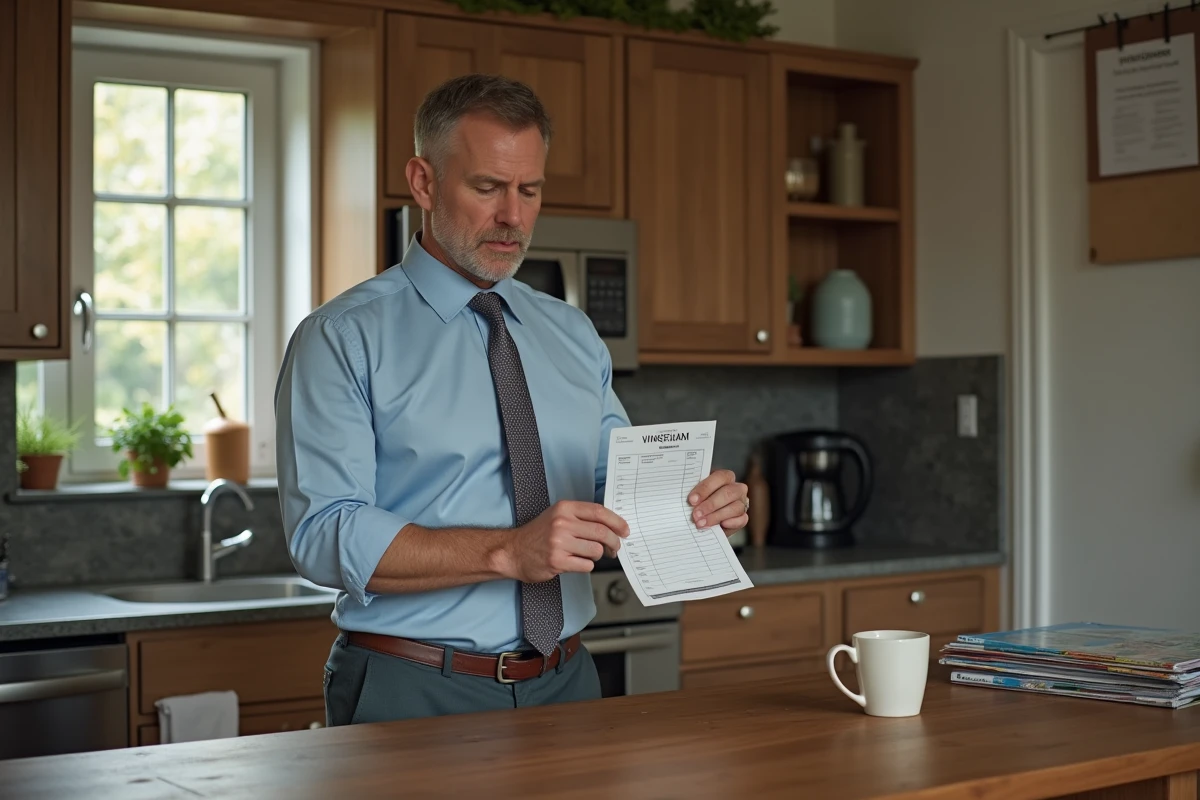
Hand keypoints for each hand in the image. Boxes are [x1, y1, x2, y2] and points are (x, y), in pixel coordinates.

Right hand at [501, 501, 629, 582]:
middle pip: (601, 532)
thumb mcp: (558, 516)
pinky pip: (586, 565)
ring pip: (596, 550)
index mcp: (564, 508)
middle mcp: (562, 523)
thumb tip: (611, 526)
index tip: (624, 530)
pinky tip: (574, 562)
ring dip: (597, 555)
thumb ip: (581, 518)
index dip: (616, 522)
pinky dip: (585, 566)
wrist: (513, 551)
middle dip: (613, 542)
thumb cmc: (538, 535)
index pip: (599, 512)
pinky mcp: (557, 561)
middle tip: (615, 548)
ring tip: (586, 555)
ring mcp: (559, 542)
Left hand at [687, 469, 748, 535]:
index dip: (705, 488)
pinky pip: (742, 519)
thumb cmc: (698, 504)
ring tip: (701, 523)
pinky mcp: (743, 518)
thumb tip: (683, 498)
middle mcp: (735, 488)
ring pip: (735, 507)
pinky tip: (721, 525)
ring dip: (716, 516)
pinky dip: (731, 522)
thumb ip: (693, 495)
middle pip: (728, 492)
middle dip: (710, 505)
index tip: (691, 500)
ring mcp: (741, 503)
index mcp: (723, 478)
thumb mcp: (695, 497)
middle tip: (695, 515)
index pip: (719, 477)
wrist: (702, 521)